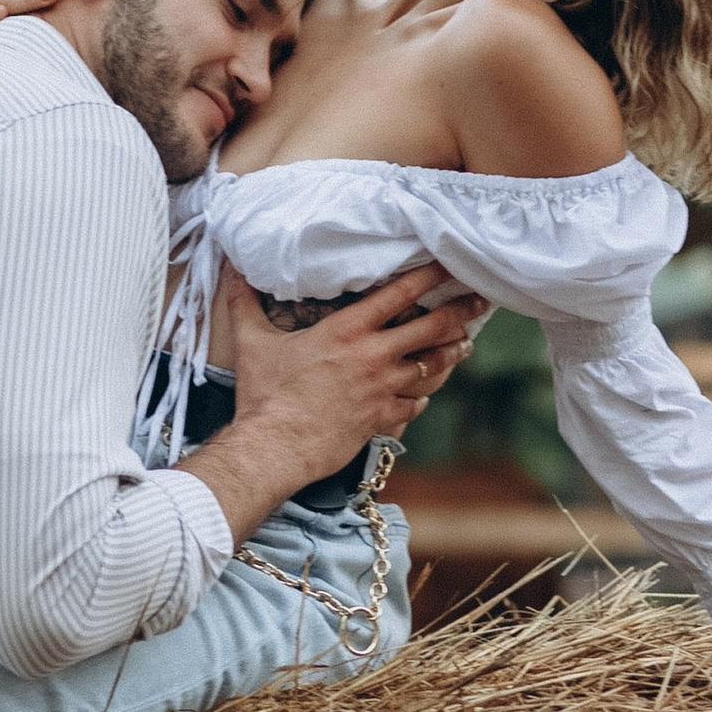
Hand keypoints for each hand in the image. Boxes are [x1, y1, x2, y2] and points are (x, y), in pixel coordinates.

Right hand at [221, 259, 483, 477]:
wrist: (274, 447)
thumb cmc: (264, 395)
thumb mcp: (253, 342)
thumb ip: (246, 303)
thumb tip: (232, 269)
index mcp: (347, 330)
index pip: (399, 293)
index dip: (430, 275)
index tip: (450, 264)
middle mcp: (373, 356)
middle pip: (431, 328)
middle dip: (461, 311)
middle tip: (479, 300)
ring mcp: (382, 389)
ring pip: (432, 366)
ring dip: (450, 353)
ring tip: (464, 344)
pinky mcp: (382, 418)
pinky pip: (414, 404)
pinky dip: (421, 396)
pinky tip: (424, 393)